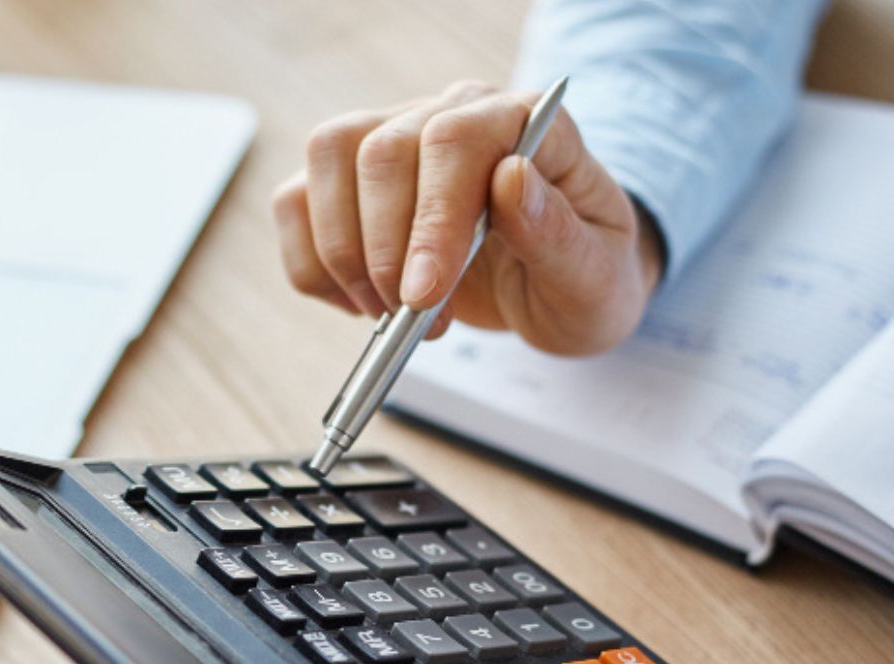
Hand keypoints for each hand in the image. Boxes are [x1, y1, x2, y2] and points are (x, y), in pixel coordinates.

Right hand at [272, 80, 664, 355]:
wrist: (561, 289)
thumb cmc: (585, 276)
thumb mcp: (596, 276)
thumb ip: (558, 233)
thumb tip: (511, 179)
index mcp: (524, 123)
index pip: (455, 138)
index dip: (431, 216)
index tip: (424, 292)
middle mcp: (453, 115)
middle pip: (381, 149)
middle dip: (383, 248)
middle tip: (412, 317)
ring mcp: (397, 139)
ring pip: (328, 157)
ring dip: (342, 251)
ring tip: (388, 314)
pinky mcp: (354, 183)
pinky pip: (297, 200)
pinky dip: (312, 264)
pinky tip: (358, 304)